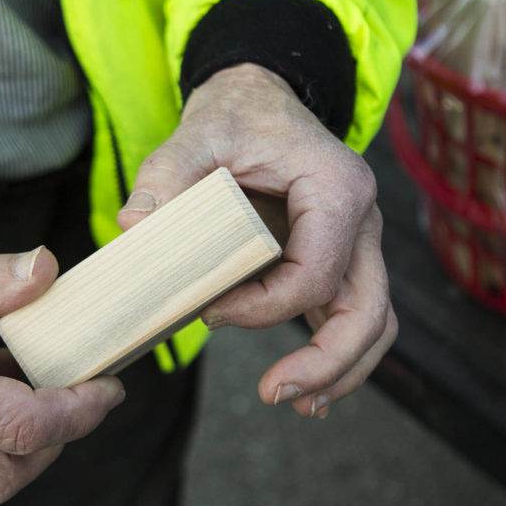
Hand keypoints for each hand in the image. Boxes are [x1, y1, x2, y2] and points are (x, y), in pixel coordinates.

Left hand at [118, 64, 396, 417]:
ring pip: (374, 321)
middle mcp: (361, 218)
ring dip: (342, 370)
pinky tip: (307, 391)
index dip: (265, 306)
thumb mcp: (192, 138)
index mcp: (335, 187)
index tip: (211, 312)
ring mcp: (357, 242)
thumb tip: (132, 227)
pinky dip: (338, 357)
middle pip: (368, 309)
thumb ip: (164, 178)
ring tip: (299, 403)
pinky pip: (353, 315)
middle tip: (276, 393)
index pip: (316, 271)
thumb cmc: (232, 119)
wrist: (257, 103)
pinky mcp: (339, 260)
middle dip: (327, 362)